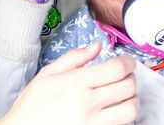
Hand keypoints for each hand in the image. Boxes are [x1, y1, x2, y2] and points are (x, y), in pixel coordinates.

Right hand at [0, 43, 138, 124]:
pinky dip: (123, 117)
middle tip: (126, 76)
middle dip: (132, 78)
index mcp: (77, 83)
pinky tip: (114, 111)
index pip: (117, 68)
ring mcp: (93, 123)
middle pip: (128, 87)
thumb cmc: (32, 105)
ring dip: (132, 99)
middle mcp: (88, 103)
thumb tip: (96, 46)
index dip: (128, 62)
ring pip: (130, 109)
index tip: (128, 62)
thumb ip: (74, 58)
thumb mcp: (48, 74)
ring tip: (124, 95)